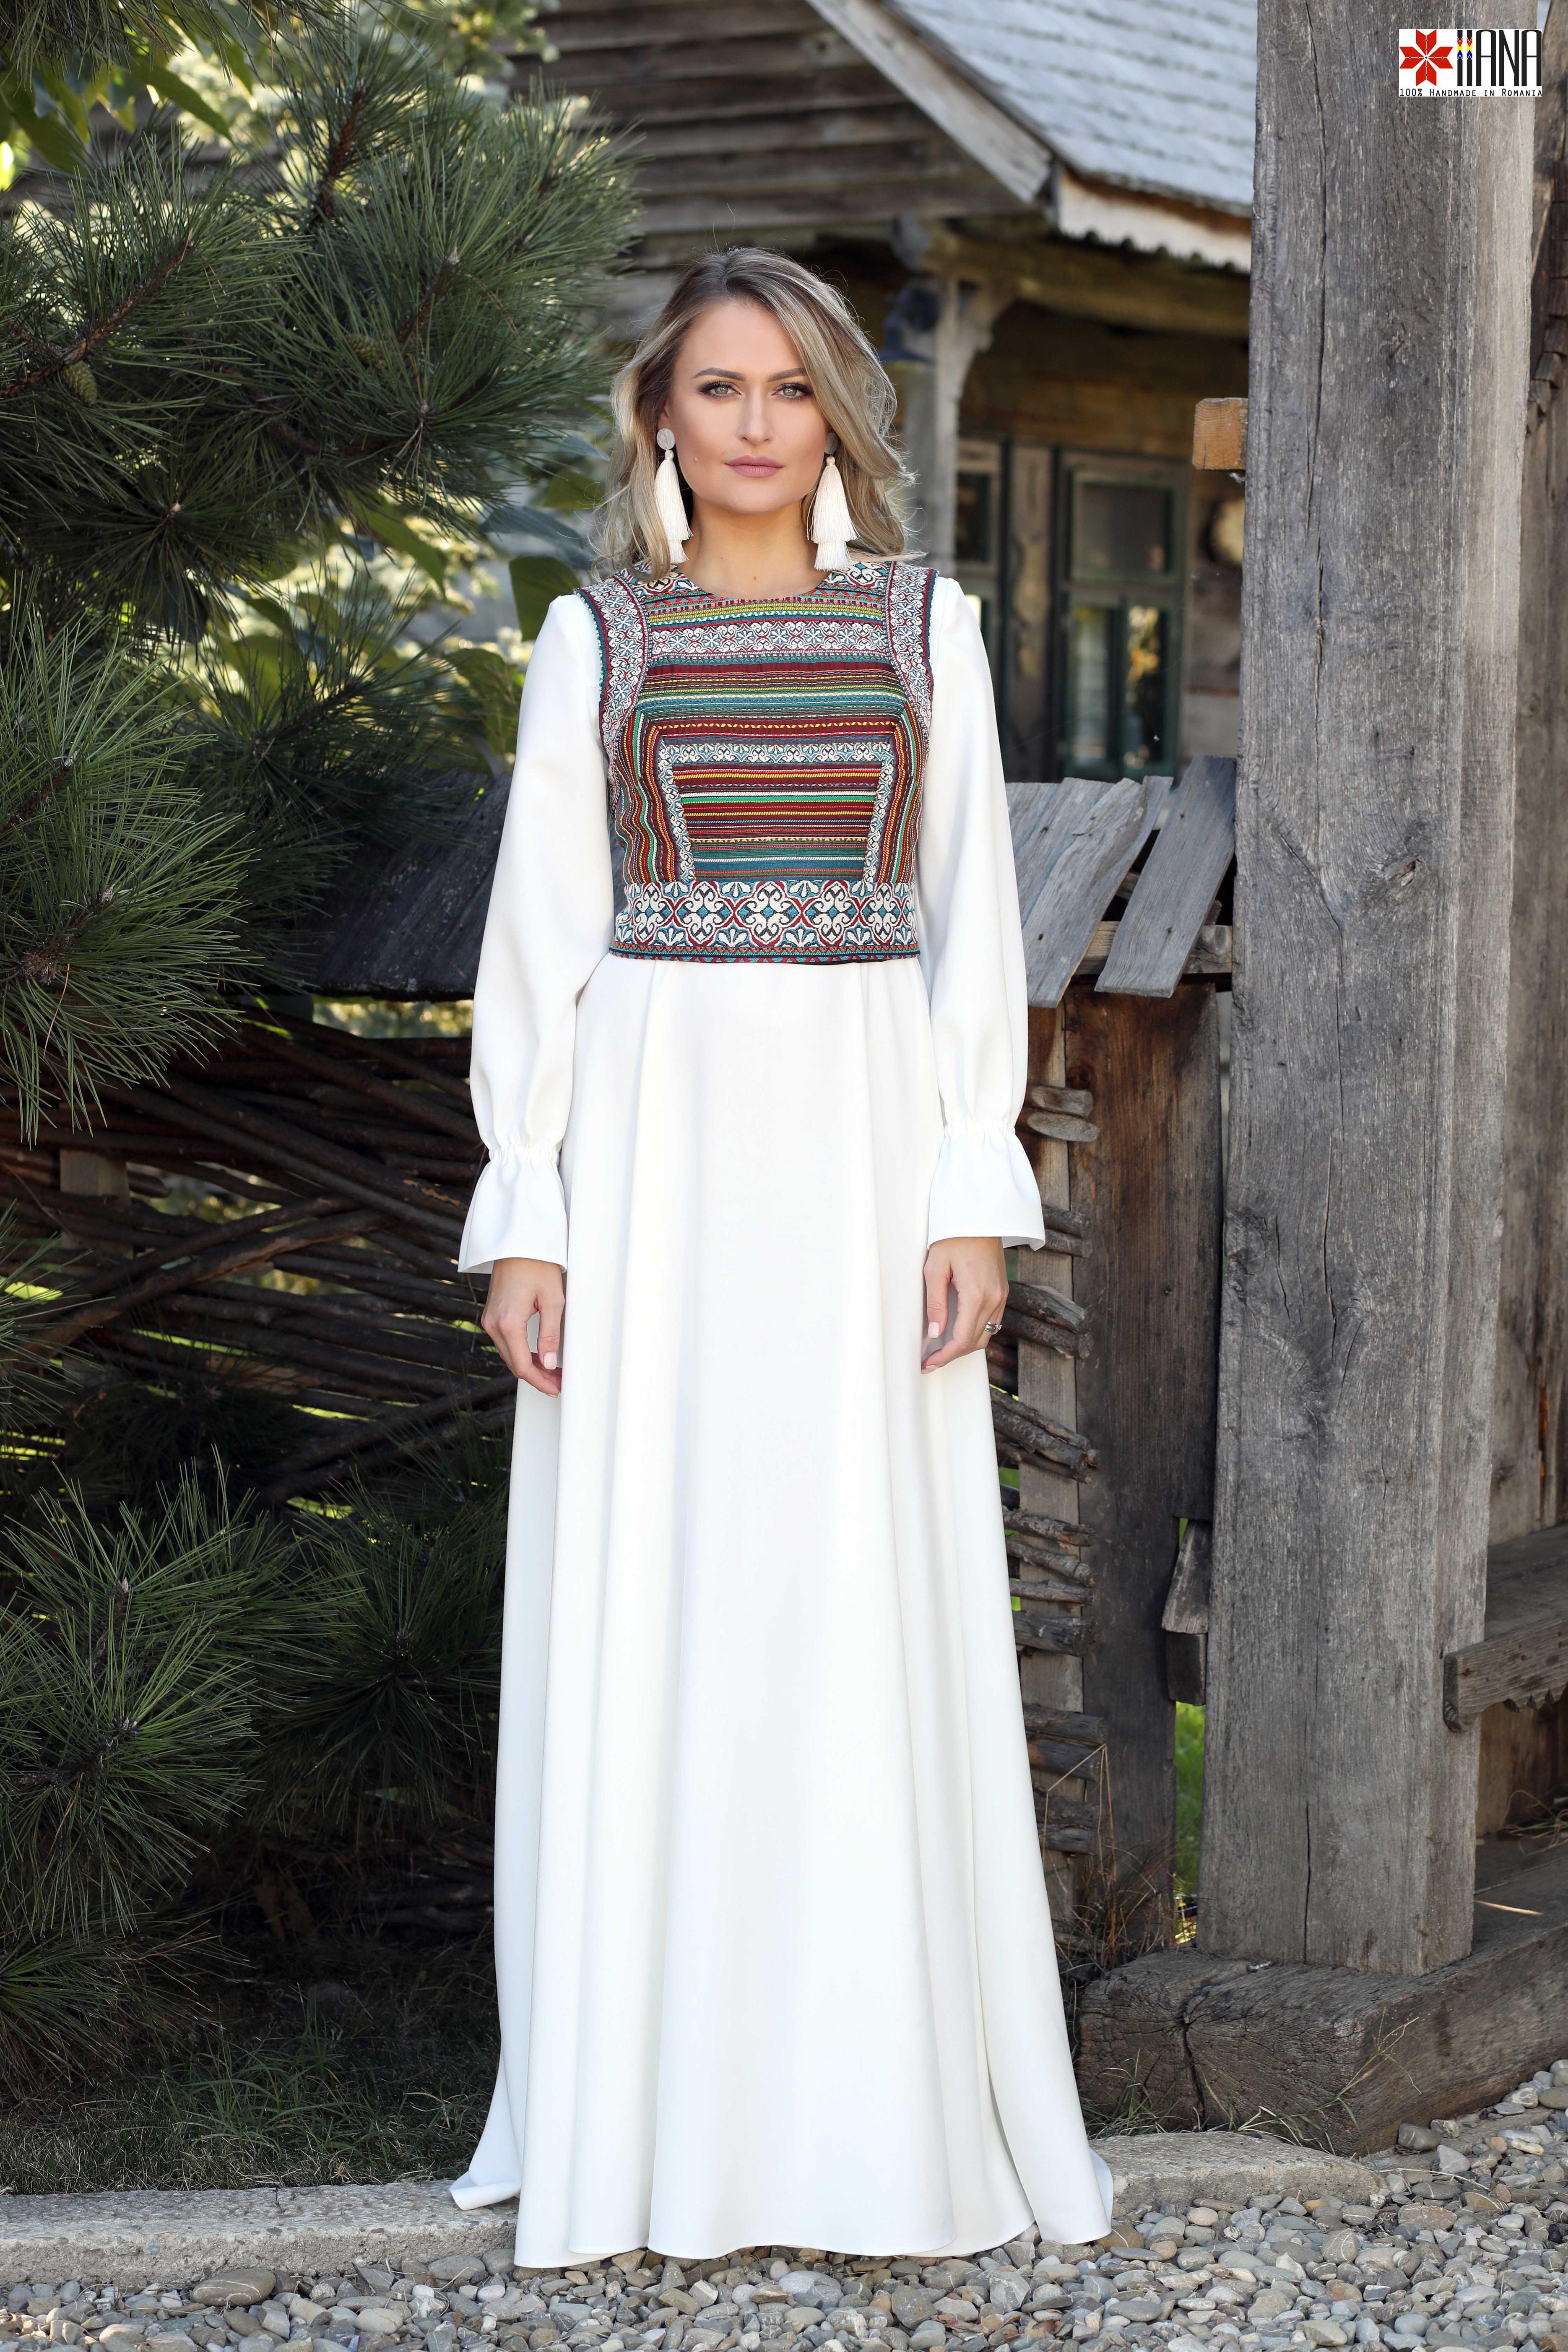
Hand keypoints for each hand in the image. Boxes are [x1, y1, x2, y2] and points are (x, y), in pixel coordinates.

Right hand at [481, 1256, 564, 1394]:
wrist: (518, 1242)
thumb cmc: (538, 1266)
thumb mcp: (552, 1301)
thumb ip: (550, 1335)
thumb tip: (549, 1364)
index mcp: (508, 1323)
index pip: (522, 1366)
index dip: (540, 1382)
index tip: (555, 1388)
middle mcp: (493, 1324)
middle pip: (514, 1364)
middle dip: (536, 1377)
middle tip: (559, 1382)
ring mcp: (490, 1319)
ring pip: (509, 1354)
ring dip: (529, 1366)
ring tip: (552, 1372)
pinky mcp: (492, 1314)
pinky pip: (505, 1342)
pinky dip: (521, 1352)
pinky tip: (537, 1356)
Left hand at [921, 1237, 1007, 1371]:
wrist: (980, 1218)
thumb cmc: (954, 1238)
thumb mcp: (935, 1269)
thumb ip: (935, 1303)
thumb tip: (935, 1333)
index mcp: (976, 1295)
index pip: (962, 1340)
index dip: (945, 1357)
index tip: (928, 1364)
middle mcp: (994, 1300)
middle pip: (975, 1342)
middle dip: (953, 1356)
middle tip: (931, 1362)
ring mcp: (1002, 1297)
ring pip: (986, 1335)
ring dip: (965, 1347)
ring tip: (943, 1351)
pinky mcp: (1003, 1292)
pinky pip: (992, 1322)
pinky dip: (976, 1332)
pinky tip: (959, 1333)